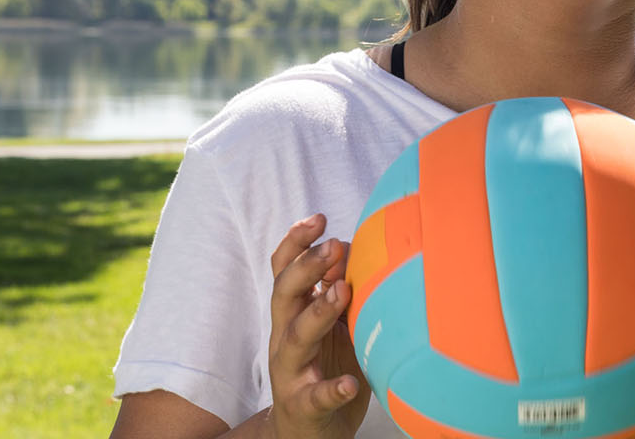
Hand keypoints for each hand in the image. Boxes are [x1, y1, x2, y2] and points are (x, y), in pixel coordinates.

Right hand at [265, 213, 369, 438]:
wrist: (305, 436)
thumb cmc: (324, 372)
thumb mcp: (330, 329)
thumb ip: (335, 294)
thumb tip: (351, 250)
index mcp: (291, 317)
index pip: (283, 271)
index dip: (296, 242)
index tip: (319, 218)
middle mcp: (284, 340)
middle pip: (284, 295)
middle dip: (306, 267)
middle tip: (334, 245)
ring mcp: (290, 374)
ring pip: (295, 339)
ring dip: (317, 313)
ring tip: (342, 293)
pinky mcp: (303, 408)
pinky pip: (314, 397)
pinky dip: (332, 389)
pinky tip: (350, 383)